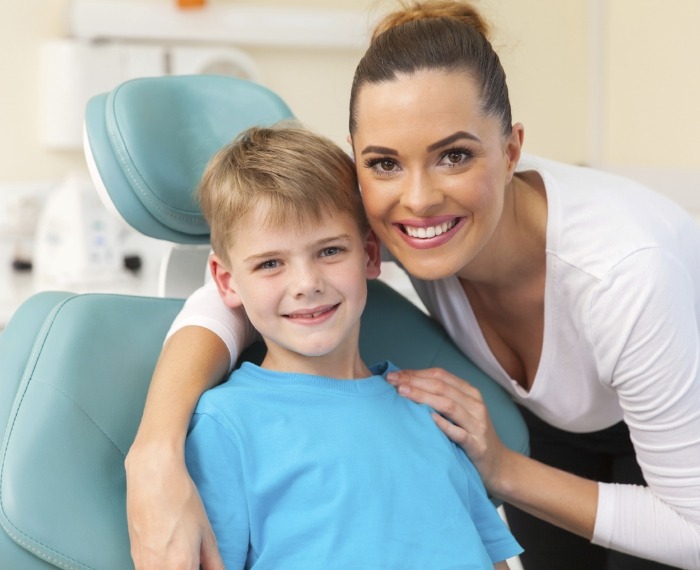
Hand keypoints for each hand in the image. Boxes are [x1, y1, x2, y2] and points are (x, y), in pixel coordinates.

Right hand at [125, 440, 224, 569]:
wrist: (152, 478)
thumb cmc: (180, 500)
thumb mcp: (207, 534)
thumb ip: (215, 564)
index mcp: (181, 567)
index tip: (203, 565)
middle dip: (189, 569)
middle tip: (197, 560)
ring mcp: (142, 566)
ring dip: (176, 568)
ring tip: (183, 551)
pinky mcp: (134, 558)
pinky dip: (163, 566)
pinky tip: (170, 551)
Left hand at [386, 367, 509, 493]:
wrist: (498, 466)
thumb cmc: (472, 436)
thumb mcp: (460, 413)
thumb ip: (441, 399)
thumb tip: (407, 386)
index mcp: (469, 393)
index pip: (440, 375)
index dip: (416, 372)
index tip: (394, 374)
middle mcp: (475, 405)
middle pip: (441, 387)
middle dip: (414, 381)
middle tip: (392, 381)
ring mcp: (477, 425)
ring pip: (448, 405)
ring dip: (423, 397)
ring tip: (402, 394)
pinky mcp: (477, 445)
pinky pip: (459, 433)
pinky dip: (443, 425)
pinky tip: (428, 419)